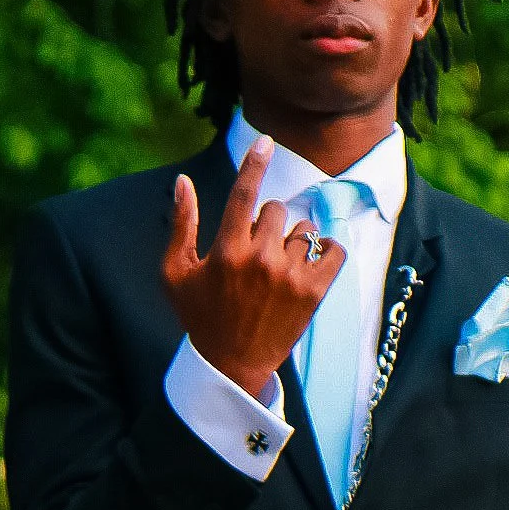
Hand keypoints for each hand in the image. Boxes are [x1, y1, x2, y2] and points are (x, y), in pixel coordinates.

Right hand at [161, 135, 345, 397]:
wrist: (232, 367)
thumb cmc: (200, 317)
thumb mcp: (176, 273)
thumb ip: (181, 225)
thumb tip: (181, 180)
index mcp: (226, 250)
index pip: (244, 193)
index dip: (255, 163)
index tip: (266, 142)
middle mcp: (259, 258)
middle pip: (275, 210)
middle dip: (267, 224)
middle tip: (258, 253)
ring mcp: (289, 275)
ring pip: (303, 230)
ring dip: (294, 241)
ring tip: (280, 269)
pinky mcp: (313, 292)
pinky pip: (333, 251)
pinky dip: (326, 252)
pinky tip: (313, 262)